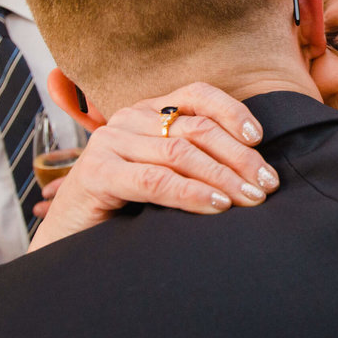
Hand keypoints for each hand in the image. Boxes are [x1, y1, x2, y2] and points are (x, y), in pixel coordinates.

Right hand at [29, 83, 278, 250]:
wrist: (70, 242)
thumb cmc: (126, 210)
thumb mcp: (165, 176)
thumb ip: (196, 161)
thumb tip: (254, 168)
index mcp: (147, 113)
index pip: (197, 95)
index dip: (233, 112)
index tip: (259, 139)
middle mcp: (127, 120)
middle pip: (196, 128)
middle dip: (239, 157)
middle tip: (267, 185)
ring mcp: (109, 144)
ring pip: (180, 154)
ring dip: (223, 178)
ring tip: (250, 200)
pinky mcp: (96, 173)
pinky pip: (155, 180)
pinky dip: (190, 194)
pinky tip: (215, 207)